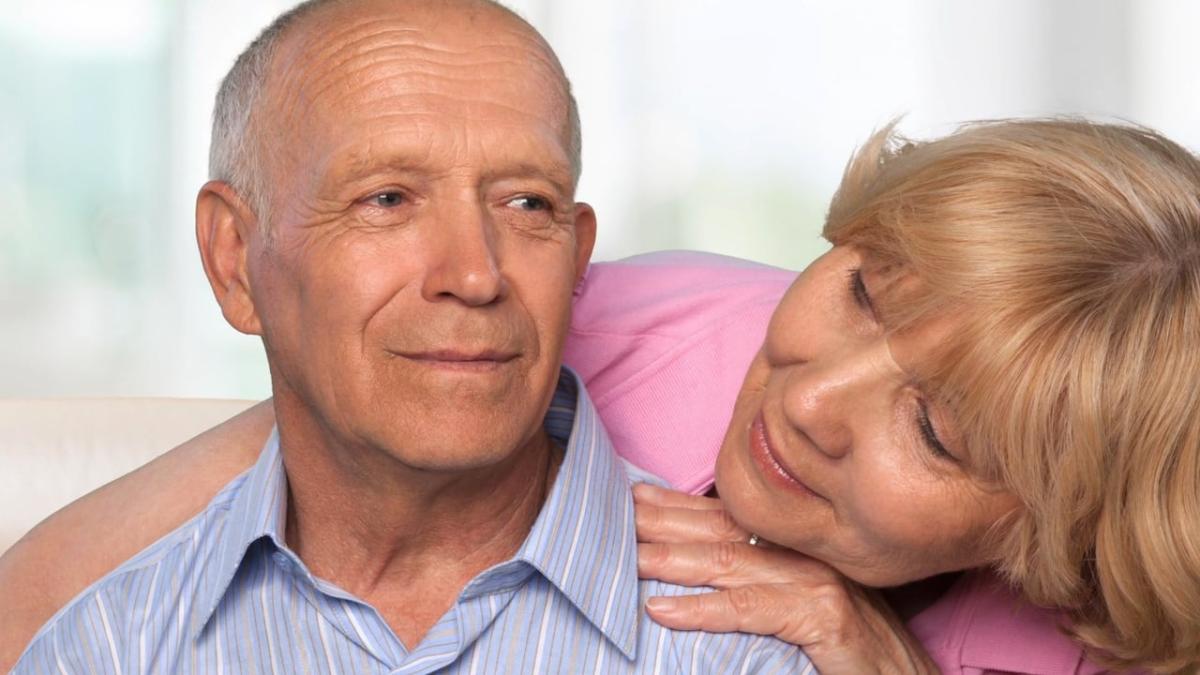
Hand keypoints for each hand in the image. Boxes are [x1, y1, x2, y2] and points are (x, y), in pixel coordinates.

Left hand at [633, 483, 937, 674]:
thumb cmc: (856, 653)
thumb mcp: (804, 610)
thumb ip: (762, 584)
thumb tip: (701, 568)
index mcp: (798, 547)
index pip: (726, 517)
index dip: (675, 505)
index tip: (628, 495)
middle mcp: (809, 553)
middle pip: (719, 532)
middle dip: (660, 524)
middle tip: (607, 516)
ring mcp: (820, 582)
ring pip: (728, 564)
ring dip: (668, 560)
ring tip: (622, 557)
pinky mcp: (827, 618)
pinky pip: (750, 611)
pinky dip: (701, 610)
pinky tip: (660, 610)